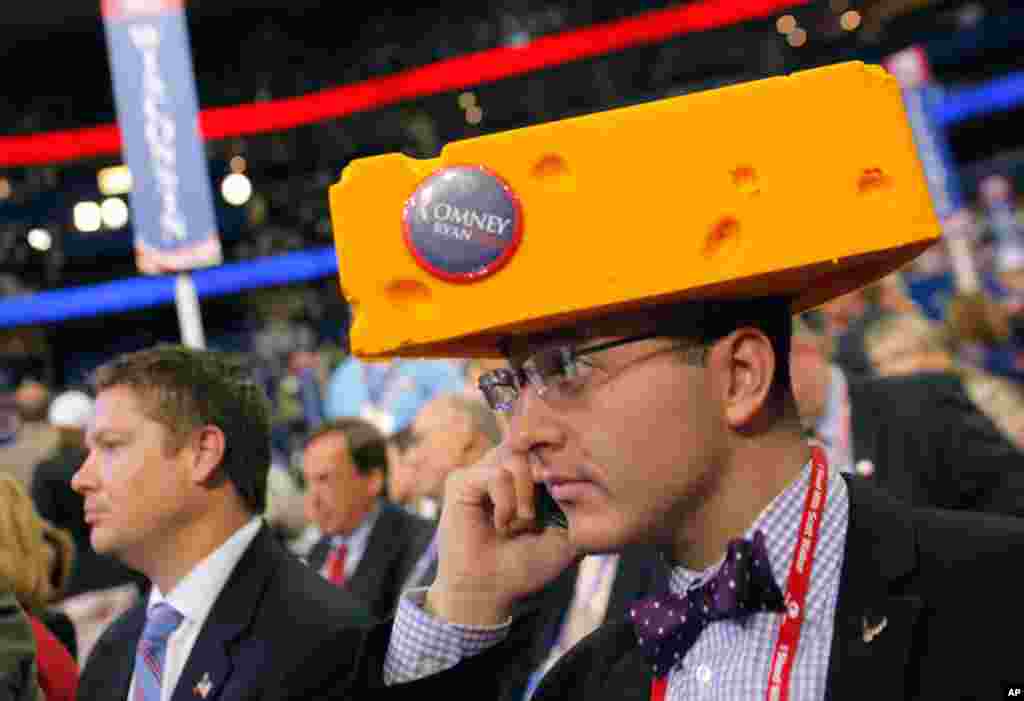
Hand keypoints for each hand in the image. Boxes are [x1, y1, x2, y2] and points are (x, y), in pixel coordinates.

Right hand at [426, 445, 577, 625]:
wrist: (490, 591)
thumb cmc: (526, 565)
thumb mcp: (564, 534)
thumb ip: (576, 505)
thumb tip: (588, 473)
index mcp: (523, 477)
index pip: (540, 441)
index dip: (553, 437)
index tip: (566, 443)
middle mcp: (500, 469)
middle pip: (526, 440)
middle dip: (545, 463)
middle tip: (548, 487)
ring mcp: (479, 473)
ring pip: (513, 457)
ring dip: (526, 494)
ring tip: (523, 523)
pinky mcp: (461, 482)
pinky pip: (495, 476)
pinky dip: (506, 502)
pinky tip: (502, 524)